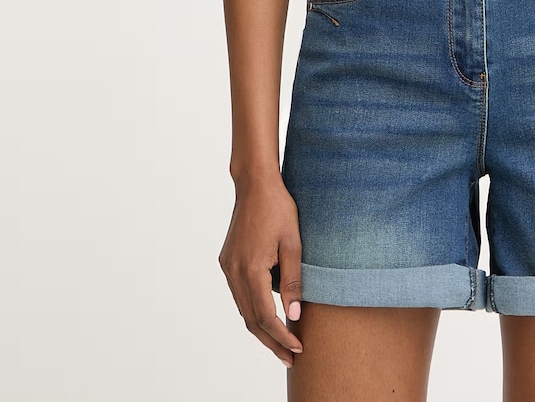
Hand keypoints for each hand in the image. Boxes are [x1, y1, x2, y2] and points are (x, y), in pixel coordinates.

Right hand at [219, 172, 304, 367]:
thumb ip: (293, 281)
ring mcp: (227, 267)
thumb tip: (294, 316)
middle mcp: (234, 272)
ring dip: (261, 328)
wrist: (255, 184)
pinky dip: (253, 309)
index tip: (298, 348)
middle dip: (270, 341)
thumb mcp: (293, 243)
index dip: (281, 336)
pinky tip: (268, 314)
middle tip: (290, 358)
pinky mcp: (227, 261)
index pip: (265, 317)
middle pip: (250, 320)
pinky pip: (240, 293)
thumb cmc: (278, 208)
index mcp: (250, 269)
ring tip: (282, 342)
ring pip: (243, 309)